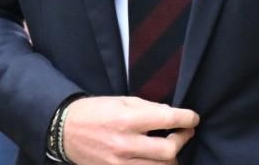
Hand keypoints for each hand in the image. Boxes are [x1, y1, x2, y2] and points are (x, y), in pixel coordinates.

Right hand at [61, 96, 198, 163]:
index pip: (168, 120)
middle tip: (183, 133)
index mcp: (127, 120)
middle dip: (182, 140)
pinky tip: (154, 159)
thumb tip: (171, 115)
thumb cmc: (94, 111)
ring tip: (169, 147)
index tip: (193, 118)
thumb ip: (148, 108)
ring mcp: (120, 163)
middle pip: (169, 150)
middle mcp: (125, 144)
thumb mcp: (121, 101)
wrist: (65, 131)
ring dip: (171, 157)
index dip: (187, 119)